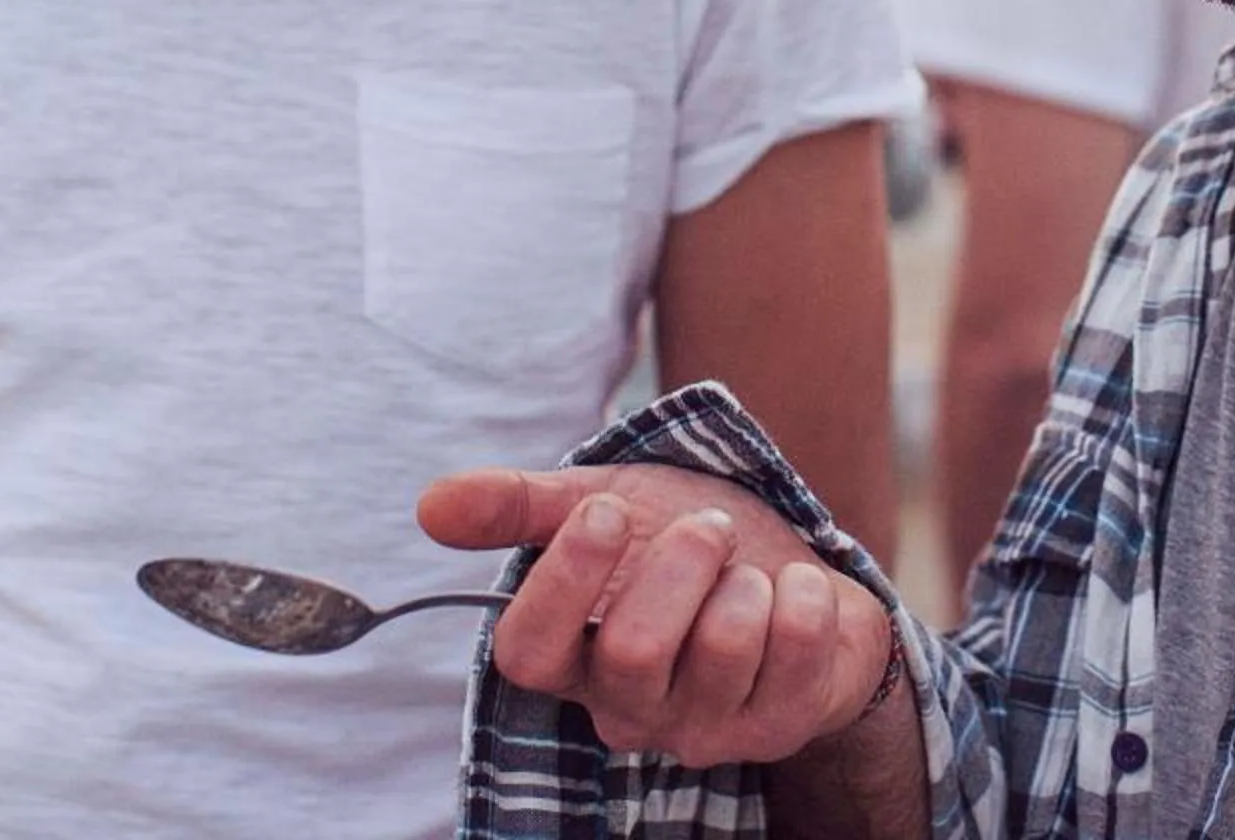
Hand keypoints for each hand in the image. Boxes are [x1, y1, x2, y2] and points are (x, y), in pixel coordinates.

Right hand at [419, 464, 895, 768]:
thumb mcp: (602, 506)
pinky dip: (804, 594)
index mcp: (571, 660)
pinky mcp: (780, 727)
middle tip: (708, 527)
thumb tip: (430, 505)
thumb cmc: (679, 547)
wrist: (785, 572)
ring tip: (748, 568)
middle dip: (681, 562)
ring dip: (745, 579)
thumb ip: (520, 506)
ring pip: (723, 647)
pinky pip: (798, 650)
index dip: (563, 579)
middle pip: (633, 651)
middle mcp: (628, 711)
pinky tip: (792, 592)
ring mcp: (705, 729)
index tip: (604, 511)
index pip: (527, 655)